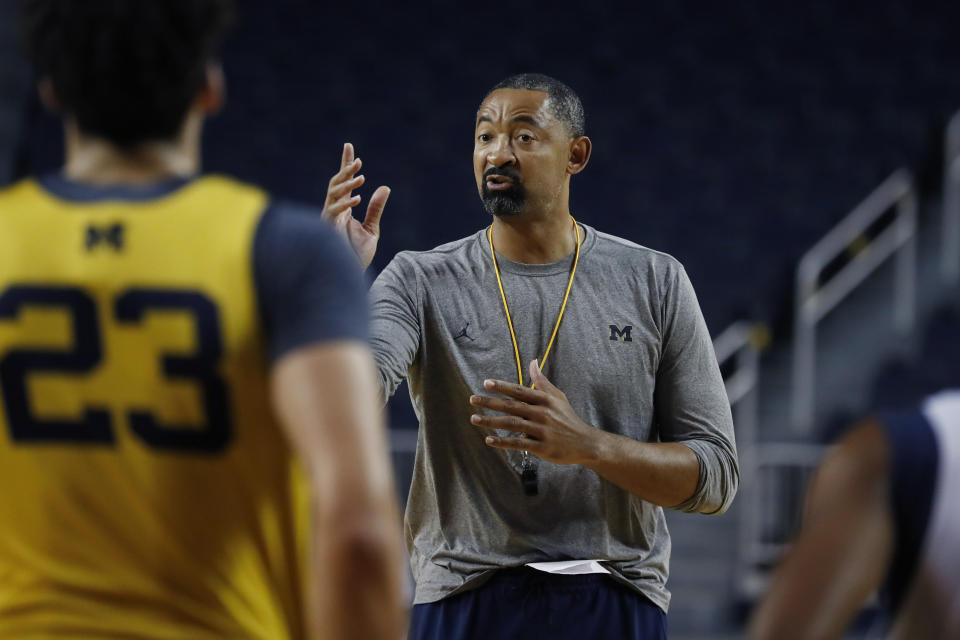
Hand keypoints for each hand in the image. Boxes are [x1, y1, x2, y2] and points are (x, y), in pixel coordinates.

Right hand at [321, 142, 390, 268]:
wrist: (350, 276)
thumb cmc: (357, 256)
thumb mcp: (372, 229)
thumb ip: (375, 209)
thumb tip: (384, 188)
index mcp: (343, 209)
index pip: (344, 183)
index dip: (346, 164)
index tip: (349, 146)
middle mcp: (334, 211)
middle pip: (336, 184)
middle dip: (345, 170)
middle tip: (358, 161)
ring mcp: (329, 219)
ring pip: (333, 194)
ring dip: (346, 184)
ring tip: (361, 175)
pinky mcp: (328, 230)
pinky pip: (333, 212)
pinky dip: (345, 204)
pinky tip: (357, 199)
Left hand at [469, 359, 602, 465]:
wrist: (585, 443)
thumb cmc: (568, 418)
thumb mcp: (558, 397)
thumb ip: (542, 381)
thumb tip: (532, 362)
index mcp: (545, 400)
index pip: (520, 391)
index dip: (503, 386)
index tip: (486, 383)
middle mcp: (542, 414)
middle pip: (512, 406)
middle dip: (491, 402)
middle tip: (473, 400)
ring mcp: (542, 431)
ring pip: (512, 424)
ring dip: (492, 422)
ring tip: (474, 419)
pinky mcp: (542, 448)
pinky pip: (519, 444)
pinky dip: (503, 442)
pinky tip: (489, 440)